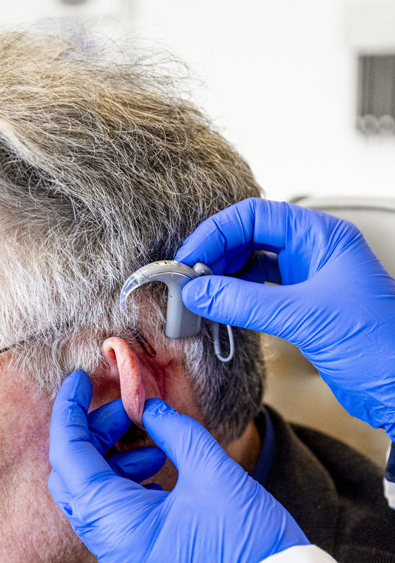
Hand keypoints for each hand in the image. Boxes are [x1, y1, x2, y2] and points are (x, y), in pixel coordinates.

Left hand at [47, 371, 307, 562]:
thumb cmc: (247, 541)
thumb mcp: (212, 471)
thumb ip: (173, 431)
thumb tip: (147, 408)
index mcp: (113, 520)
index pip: (68, 455)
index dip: (69, 412)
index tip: (77, 380)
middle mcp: (106, 541)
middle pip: (72, 474)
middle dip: (93, 434)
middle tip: (129, 411)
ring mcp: (119, 554)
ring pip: (90, 494)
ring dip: (109, 458)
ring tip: (151, 443)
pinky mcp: (136, 560)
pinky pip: (110, 514)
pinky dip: (121, 483)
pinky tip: (155, 466)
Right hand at [176, 198, 394, 438]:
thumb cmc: (377, 346)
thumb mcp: (303, 317)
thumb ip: (243, 302)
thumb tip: (198, 291)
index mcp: (323, 238)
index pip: (257, 216)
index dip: (217, 232)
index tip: (189, 257)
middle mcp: (315, 253)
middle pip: (250, 235)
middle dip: (215, 253)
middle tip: (187, 277)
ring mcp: (309, 279)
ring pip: (251, 263)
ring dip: (221, 275)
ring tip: (198, 292)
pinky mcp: (302, 307)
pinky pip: (257, 290)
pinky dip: (233, 296)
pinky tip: (218, 307)